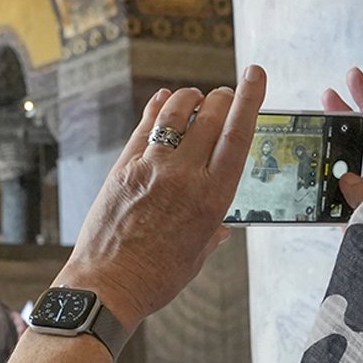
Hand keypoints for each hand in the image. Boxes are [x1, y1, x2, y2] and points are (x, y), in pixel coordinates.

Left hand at [57, 68, 267, 330]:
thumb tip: (221, 227)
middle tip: (225, 93)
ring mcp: (150, 168)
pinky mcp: (122, 168)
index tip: (255, 76)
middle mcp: (184, 176)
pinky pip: (143, 128)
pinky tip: (162, 101)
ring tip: (195, 96)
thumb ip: (212, 231)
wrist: (107, 286)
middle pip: (210, 117)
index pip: (238, 134)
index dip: (250, 99)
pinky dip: (156, 110)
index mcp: (213, 198)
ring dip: (188, 98)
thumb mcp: (198, 254)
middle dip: (221, 98)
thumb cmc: (155, 277)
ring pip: (174, 114)